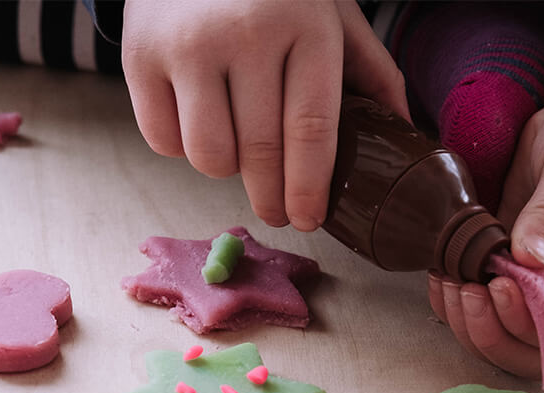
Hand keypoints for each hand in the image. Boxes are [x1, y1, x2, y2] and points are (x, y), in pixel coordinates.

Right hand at [121, 0, 407, 230]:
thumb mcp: (330, 11)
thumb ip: (369, 69)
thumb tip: (404, 133)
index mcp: (305, 25)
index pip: (310, 129)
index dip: (310, 188)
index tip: (309, 220)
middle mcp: (244, 34)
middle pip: (259, 154)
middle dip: (272, 200)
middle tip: (278, 213)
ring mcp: (186, 46)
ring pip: (208, 157)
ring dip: (226, 169)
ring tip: (237, 147)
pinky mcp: (140, 57)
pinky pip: (163, 140)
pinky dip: (181, 145)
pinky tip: (197, 119)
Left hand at [429, 6, 543, 378]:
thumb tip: (529, 260)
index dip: (528, 323)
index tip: (496, 284)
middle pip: (535, 349)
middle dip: (490, 331)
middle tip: (463, 289)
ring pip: (503, 337)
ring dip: (466, 321)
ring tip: (447, 279)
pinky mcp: (513, 272)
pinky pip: (482, 309)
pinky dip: (455, 301)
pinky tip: (441, 273)